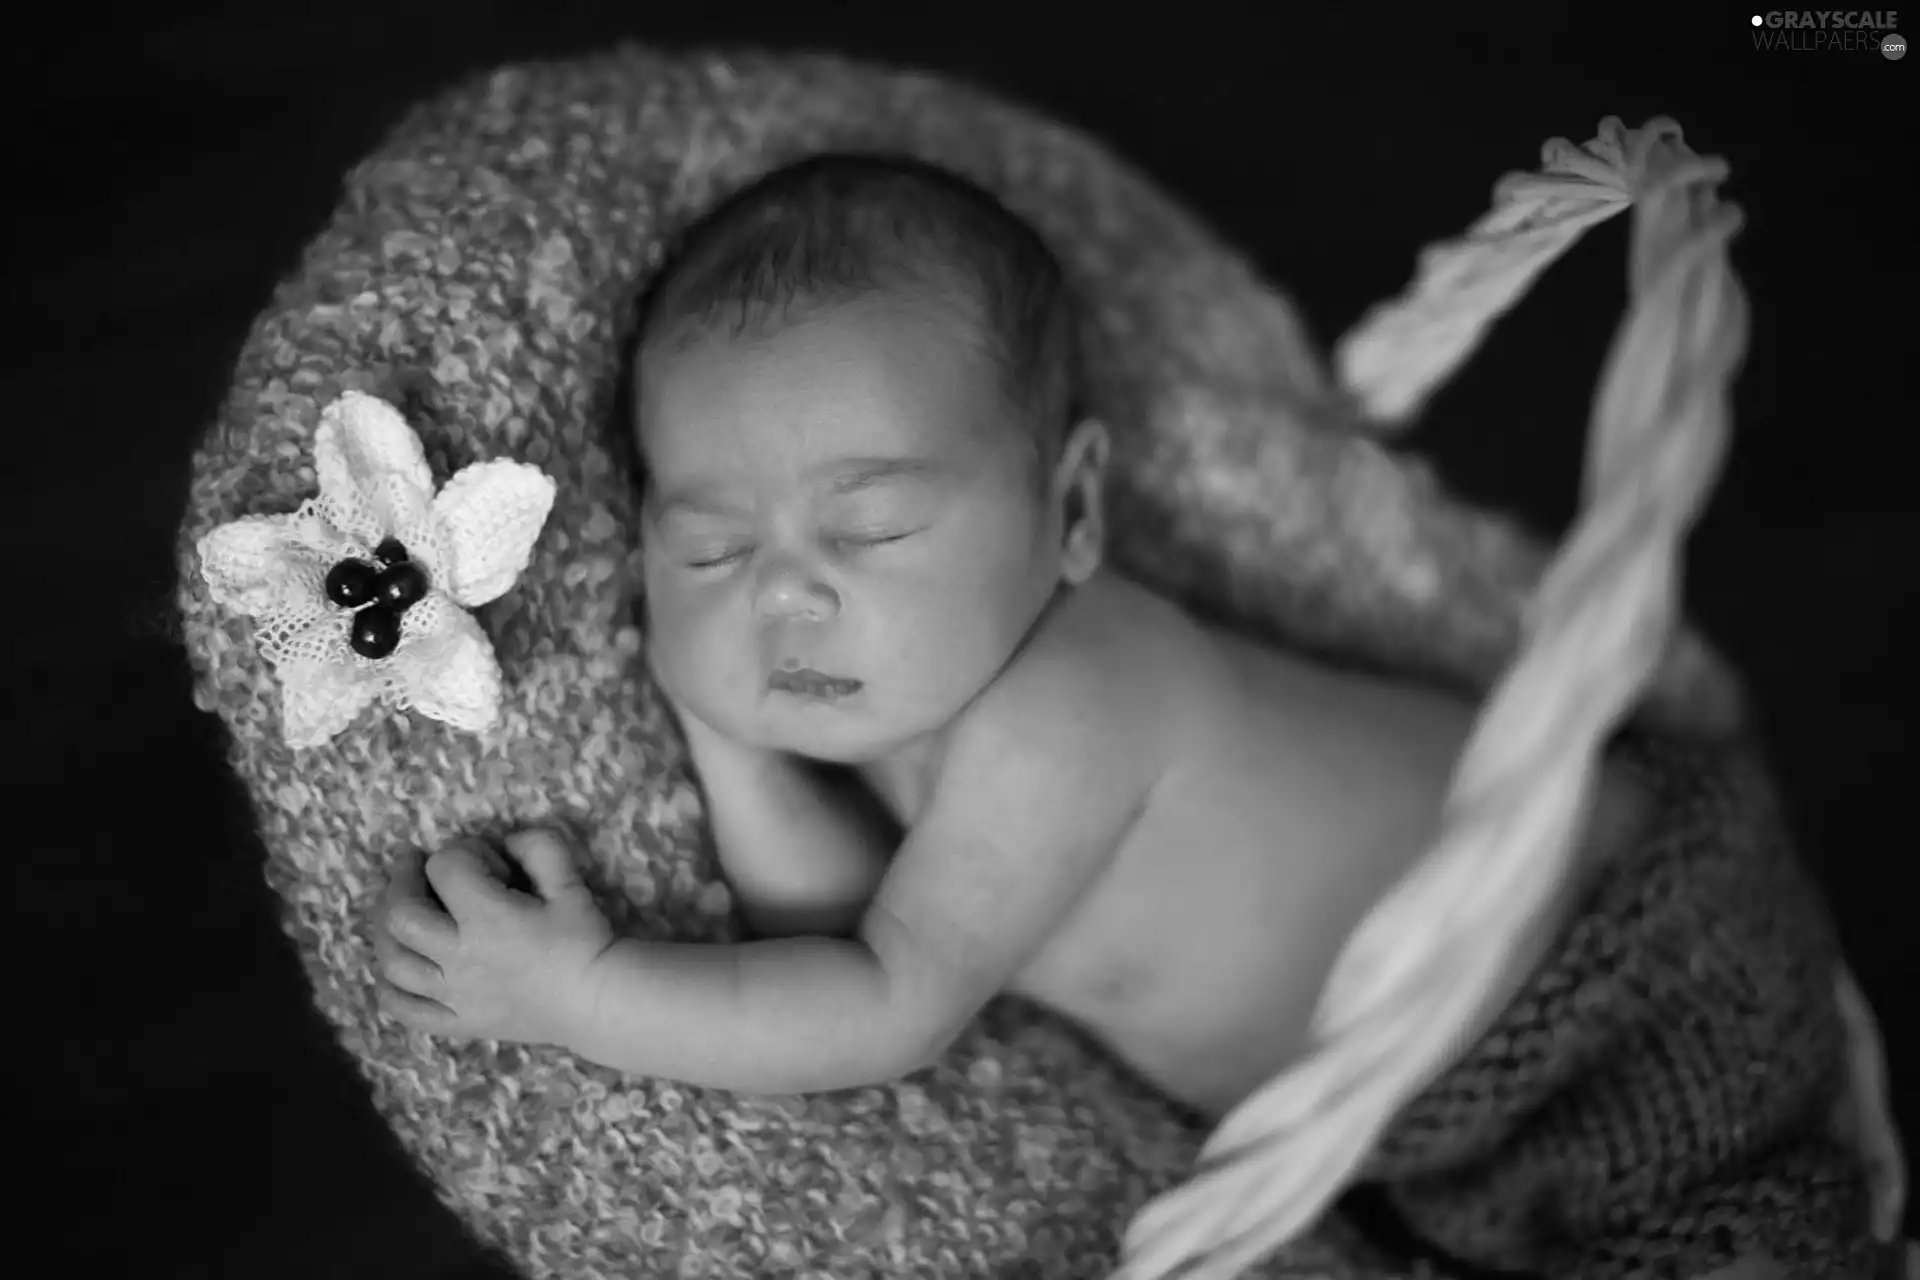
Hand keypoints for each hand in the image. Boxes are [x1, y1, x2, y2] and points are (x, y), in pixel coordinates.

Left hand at [372, 828, 615, 1047]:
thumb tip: (505, 841)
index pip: (445, 868)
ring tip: (401, 913)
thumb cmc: (585, 940)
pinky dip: (389, 988)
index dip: (463, 852)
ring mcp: (453, 995)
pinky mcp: (457, 1022)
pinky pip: (404, 1010)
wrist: (596, 1002)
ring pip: (393, 962)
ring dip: (387, 931)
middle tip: (414, 869)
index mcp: (487, 918)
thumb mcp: (569, 882)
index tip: (488, 863)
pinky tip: (396, 970)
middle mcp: (459, 957)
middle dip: (402, 882)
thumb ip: (538, 847)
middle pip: (401, 915)